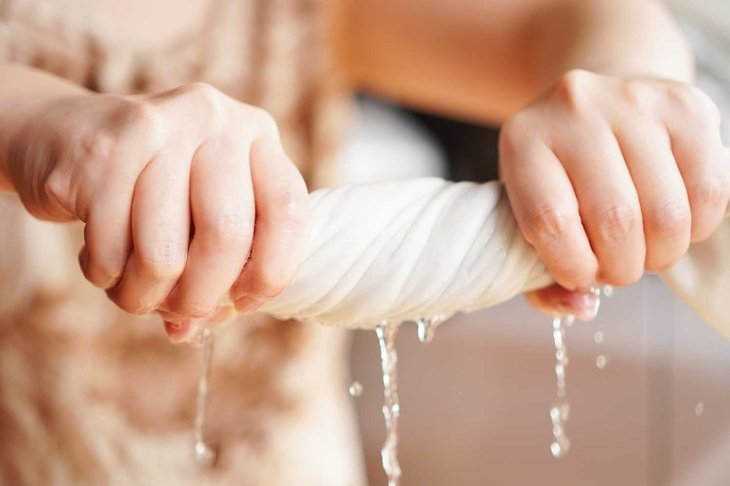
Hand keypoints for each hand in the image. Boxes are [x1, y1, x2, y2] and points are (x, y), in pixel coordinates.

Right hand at [7, 83, 307, 339]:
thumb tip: (196, 330)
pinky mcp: (102, 148)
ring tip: (133, 293)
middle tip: (180, 313)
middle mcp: (214, 117)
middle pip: (227, 235)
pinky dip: (105, 275)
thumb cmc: (151, 188)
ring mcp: (158, 124)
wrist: (64, 136)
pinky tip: (101, 261)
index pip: (288, 210)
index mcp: (255, 133)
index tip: (243, 301)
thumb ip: (218, 266)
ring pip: (163, 253)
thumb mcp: (201, 211)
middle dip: (201, 296)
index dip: (272, 271)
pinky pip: (110, 248)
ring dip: (144, 296)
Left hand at [499, 70, 729, 318]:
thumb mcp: (527, 217)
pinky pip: (708, 191)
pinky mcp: (685, 106)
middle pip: (615, 220)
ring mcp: (633, 101)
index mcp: (523, 141)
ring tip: (644, 249)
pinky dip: (696, 227)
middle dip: (622, 267)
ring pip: (666, 213)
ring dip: (661, 253)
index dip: (573, 266)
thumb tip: (582, 307)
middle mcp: (574, 109)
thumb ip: (538, 276)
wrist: (595, 110)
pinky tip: (673, 224)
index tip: (581, 276)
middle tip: (619, 267)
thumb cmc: (558, 177)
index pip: (551, 222)